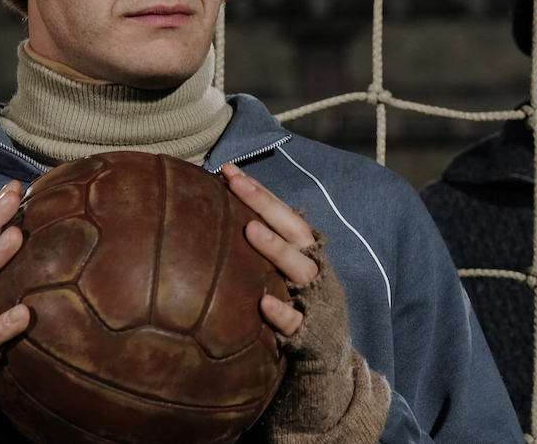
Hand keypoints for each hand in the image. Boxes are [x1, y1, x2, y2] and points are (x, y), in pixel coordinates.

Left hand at [221, 165, 390, 442]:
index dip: (259, 190)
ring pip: (299, 268)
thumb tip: (208, 227)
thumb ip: (258, 255)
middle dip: (265, 203)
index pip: (283, 214)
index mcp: (306, 254)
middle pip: (294, 230)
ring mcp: (317, 300)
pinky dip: (281, 311)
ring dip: (276, 248)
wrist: (327, 368)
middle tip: (235, 182)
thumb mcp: (279, 280)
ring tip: (250, 229)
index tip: (227, 169)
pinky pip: (296, 322)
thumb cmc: (293, 314)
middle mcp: (315, 270)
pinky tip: (262, 302)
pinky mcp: (314, 333)